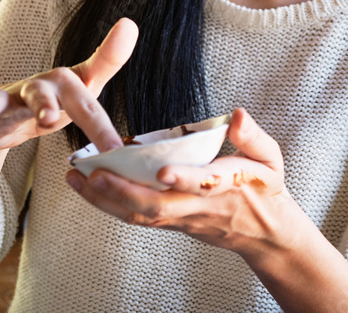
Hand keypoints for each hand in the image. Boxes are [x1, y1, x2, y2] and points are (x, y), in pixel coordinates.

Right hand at [0, 18, 138, 152]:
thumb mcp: (86, 85)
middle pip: (40, 93)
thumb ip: (108, 60)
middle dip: (43, 104)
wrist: (10, 112)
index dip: (101, 128)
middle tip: (47, 118)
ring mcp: (8, 98)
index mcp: (65, 86)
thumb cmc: (55, 98)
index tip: (117, 149)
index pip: (86, 106)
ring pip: (2, 101)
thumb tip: (131, 23)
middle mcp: (37, 87)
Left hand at [66, 108, 298, 254]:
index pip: (202, 185)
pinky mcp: (171, 224)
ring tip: (76, 179)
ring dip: (106, 200)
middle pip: (156, 207)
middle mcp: (198, 207)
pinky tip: (89, 188)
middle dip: (122, 192)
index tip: (161, 171)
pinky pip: (137, 217)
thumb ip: (254, 137)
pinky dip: (110, 205)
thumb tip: (237, 115)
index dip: (182, 179)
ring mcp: (182, 219)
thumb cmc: (265, 189)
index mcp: (226, 188)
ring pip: (140, 216)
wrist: (264, 233)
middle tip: (93, 174)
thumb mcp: (271, 159)